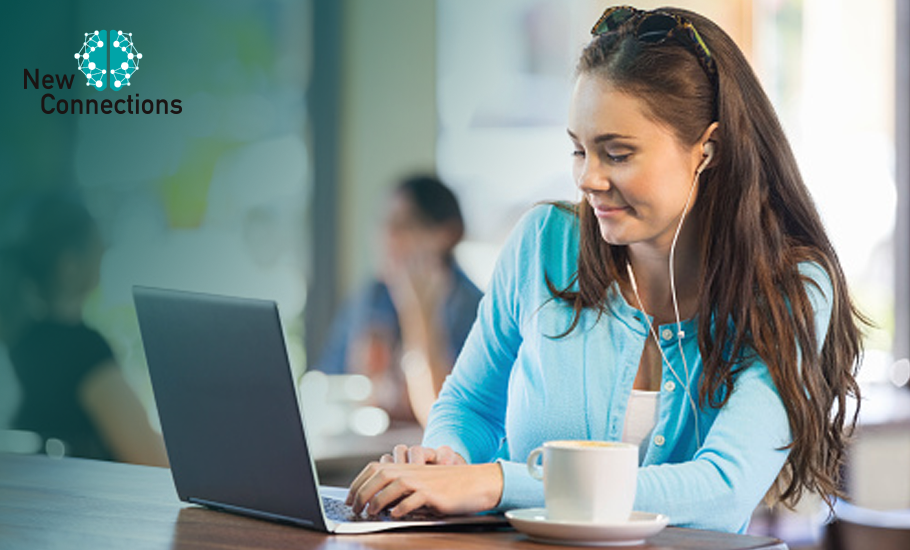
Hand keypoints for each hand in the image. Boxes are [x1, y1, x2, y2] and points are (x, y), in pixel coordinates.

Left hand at [345, 445, 501, 517]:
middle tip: (354, 508)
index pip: (374, 468)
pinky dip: (400, 508)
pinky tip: (394, 515)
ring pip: (392, 487)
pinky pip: (412, 500)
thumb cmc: (448, 485)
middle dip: (362, 493)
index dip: (358, 482)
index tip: (349, 497)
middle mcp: (412, 471)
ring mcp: (422, 482)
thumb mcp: (422, 481)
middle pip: (379, 476)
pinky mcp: (433, 494)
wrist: (476, 482)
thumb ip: (402, 487)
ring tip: (370, 513)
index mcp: (407, 467)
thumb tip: (377, 502)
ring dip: (377, 501)